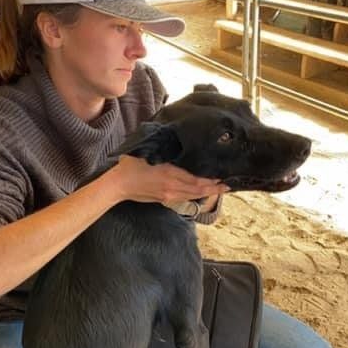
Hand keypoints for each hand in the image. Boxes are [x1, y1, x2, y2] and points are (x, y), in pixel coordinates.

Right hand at [111, 156, 228, 205]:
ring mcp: (168, 195)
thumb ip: (166, 153)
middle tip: (227, 186)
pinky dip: (195, 195)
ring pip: (192, 196)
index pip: (195, 181)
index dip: (210, 181)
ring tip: (218, 190)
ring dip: (206, 193)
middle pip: (198, 190)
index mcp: (169, 175)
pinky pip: (184, 198)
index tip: (222, 178)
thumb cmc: (132, 166)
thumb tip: (180, 148)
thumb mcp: (151, 154)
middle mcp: (172, 188)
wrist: (119, 184)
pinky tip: (200, 192)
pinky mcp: (164, 199)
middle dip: (214, 189)